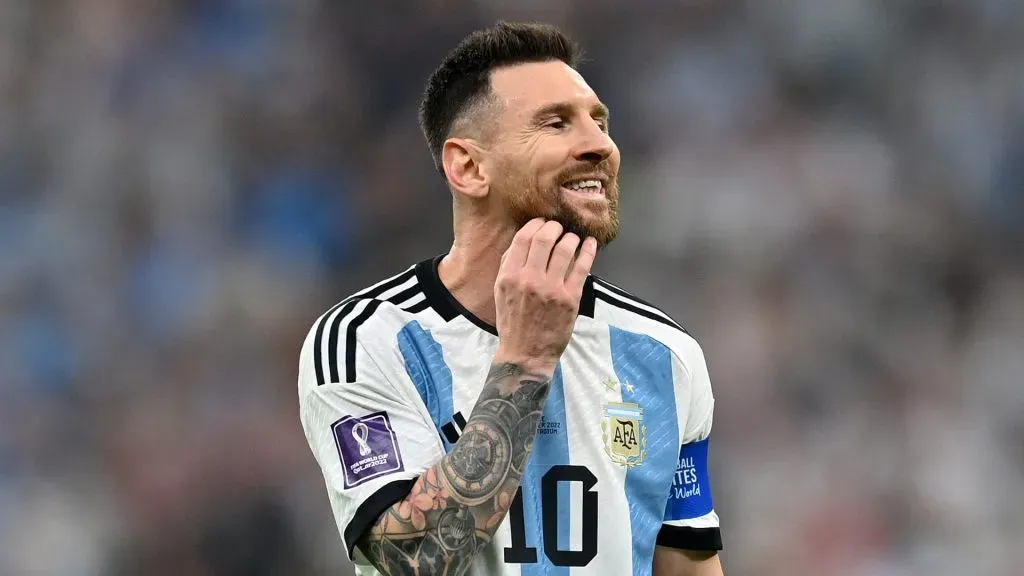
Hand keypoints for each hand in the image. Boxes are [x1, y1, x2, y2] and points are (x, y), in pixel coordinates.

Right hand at [493, 218, 596, 373]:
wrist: (525, 354)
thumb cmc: (512, 323)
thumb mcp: (499, 293)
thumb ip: (507, 267)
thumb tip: (521, 242)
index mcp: (509, 276)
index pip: (523, 238)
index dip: (535, 225)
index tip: (542, 223)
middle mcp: (529, 279)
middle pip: (545, 238)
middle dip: (554, 227)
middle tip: (559, 228)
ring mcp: (551, 288)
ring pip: (565, 249)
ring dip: (571, 238)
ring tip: (572, 238)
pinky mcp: (570, 298)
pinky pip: (582, 267)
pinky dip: (588, 251)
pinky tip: (590, 244)